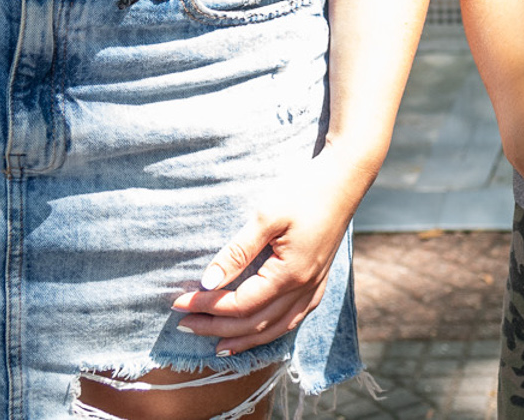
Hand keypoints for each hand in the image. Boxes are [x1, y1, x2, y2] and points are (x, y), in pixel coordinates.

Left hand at [170, 178, 362, 354]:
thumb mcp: (266, 216)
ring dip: (244, 339)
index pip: (241, 304)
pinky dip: (271, 331)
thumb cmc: (305, 191)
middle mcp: (304, 287)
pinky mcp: (319, 282)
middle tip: (184, 324)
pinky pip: (294, 320)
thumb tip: (207, 282)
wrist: (345, 178)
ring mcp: (315, 287)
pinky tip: (258, 332)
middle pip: (255, 323)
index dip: (208, 307)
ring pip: (275, 328)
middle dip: (217, 327)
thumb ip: (237, 251)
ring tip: (216, 345)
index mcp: (290, 273)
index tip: (179, 303)